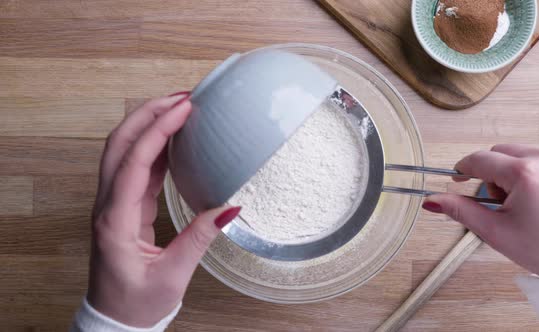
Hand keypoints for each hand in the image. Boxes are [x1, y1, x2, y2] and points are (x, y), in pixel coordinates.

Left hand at [88, 92, 240, 326]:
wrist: (115, 318)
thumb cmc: (137, 302)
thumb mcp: (173, 274)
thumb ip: (200, 238)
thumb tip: (230, 208)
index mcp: (115, 221)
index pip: (134, 163)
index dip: (158, 131)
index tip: (183, 109)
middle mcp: (108, 206)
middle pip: (119, 145)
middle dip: (147, 114)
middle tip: (181, 97)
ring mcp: (112, 204)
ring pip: (123, 151)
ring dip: (147, 125)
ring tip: (178, 109)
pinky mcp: (122, 207)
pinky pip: (134, 167)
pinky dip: (152, 146)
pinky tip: (172, 138)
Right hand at [423, 144, 538, 276]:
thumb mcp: (496, 232)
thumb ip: (460, 211)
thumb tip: (433, 201)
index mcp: (525, 173)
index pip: (479, 159)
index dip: (462, 170)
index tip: (458, 178)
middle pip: (501, 153)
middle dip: (492, 174)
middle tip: (501, 203)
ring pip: (524, 154)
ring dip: (516, 173)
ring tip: (527, 205)